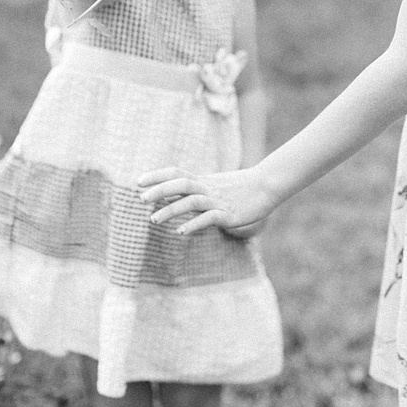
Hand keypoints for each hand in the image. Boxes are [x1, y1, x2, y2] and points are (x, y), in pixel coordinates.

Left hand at [137, 165, 274, 235]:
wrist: (268, 185)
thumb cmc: (241, 187)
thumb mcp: (215, 185)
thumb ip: (195, 189)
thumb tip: (173, 196)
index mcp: (204, 181)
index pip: (177, 173)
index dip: (157, 176)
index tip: (138, 181)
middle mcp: (208, 189)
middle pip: (181, 184)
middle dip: (160, 190)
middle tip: (141, 198)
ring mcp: (218, 201)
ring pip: (192, 201)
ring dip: (171, 209)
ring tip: (154, 219)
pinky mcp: (229, 214)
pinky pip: (209, 218)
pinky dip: (194, 224)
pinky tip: (181, 232)